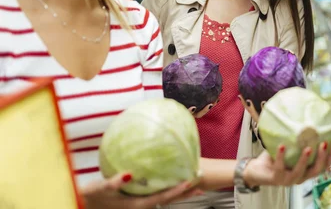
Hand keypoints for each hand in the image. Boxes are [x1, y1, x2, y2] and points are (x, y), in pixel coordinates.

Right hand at [80, 172, 203, 208]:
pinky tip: (165, 179)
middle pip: (167, 199)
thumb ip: (114, 183)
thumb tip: (128, 174)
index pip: (162, 197)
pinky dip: (163, 188)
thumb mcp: (100, 189)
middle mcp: (140, 205)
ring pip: (161, 197)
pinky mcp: (132, 200)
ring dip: (176, 191)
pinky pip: (152, 194)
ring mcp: (137, 204)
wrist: (80, 204)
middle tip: (201, 185)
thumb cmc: (89, 197)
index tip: (192, 182)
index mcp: (136, 204)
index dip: (178, 190)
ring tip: (190, 182)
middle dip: (184, 193)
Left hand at [243, 142, 330, 186]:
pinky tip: (282, 145)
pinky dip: (282, 156)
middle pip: (316, 171)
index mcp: (307, 171)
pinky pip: (280, 167)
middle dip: (322, 158)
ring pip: (301, 172)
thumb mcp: (290, 147)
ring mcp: (289, 180)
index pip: (324, 166)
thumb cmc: (275, 157)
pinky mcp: (277, 179)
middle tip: (324, 144)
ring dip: (305, 160)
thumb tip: (306, 116)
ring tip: (308, 148)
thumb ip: (298, 139)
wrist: (257, 170)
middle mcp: (301, 177)